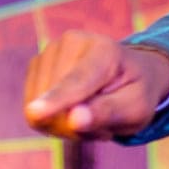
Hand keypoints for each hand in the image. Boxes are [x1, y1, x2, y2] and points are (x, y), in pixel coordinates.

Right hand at [23, 31, 168, 139]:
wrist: (128, 74)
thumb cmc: (135, 93)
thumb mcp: (136, 108)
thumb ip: (107, 112)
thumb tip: (73, 120)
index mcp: (105, 50)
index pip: (77, 81)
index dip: (57, 100)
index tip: (34, 113)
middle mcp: (72, 42)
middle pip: (55, 104)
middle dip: (76, 126)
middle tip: (105, 122)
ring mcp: (49, 51)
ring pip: (38, 111)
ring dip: (66, 125)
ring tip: (91, 112)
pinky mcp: (35, 66)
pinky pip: (33, 112)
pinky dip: (53, 121)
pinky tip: (74, 110)